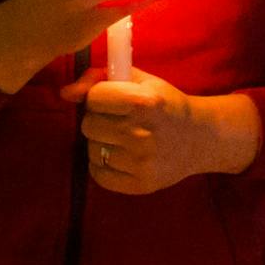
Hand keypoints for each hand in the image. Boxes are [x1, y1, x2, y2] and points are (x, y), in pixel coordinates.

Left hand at [60, 69, 260, 193]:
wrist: (199, 138)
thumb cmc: (165, 104)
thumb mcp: (139, 81)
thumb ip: (99, 78)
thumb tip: (65, 93)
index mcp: (144, 102)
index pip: (94, 98)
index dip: (99, 96)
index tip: (112, 99)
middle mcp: (142, 133)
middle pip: (89, 124)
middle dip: (98, 118)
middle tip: (118, 119)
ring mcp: (141, 162)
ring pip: (91, 148)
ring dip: (101, 141)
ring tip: (122, 137)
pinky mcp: (139, 185)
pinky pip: (98, 174)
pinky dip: (102, 164)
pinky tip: (120, 155)